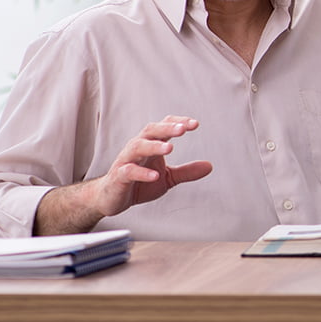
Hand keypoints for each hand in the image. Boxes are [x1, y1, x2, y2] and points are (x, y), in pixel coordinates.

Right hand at [35, 116, 212, 235]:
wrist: (111, 199)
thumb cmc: (138, 183)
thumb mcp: (167, 178)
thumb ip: (186, 171)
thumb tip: (210, 166)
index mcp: (150, 145)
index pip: (164, 126)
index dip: (178, 123)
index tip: (195, 124)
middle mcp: (137, 148)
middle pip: (151, 131)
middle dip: (167, 128)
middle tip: (183, 129)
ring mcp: (126, 161)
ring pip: (138, 146)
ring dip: (154, 146)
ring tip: (170, 148)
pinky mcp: (118, 177)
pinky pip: (128, 171)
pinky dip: (141, 172)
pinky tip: (154, 176)